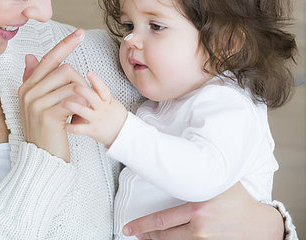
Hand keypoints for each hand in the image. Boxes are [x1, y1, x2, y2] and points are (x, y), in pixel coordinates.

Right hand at [19, 29, 86, 161]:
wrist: (42, 158)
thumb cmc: (44, 130)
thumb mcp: (36, 103)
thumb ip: (34, 79)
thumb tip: (30, 55)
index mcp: (26, 86)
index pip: (49, 58)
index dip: (65, 45)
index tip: (80, 33)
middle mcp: (28, 92)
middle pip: (64, 69)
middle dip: (81, 81)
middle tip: (85, 97)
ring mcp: (36, 103)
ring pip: (71, 84)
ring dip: (83, 95)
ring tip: (82, 109)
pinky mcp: (47, 115)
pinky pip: (73, 99)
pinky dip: (81, 106)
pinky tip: (79, 116)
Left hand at [62, 71, 127, 146]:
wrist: (123, 134)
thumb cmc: (113, 116)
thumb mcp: (110, 102)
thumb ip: (99, 93)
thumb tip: (88, 80)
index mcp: (106, 100)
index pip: (103, 89)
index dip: (96, 80)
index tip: (88, 72)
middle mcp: (102, 108)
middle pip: (92, 97)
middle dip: (81, 91)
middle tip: (71, 86)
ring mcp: (97, 119)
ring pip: (83, 111)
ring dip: (72, 105)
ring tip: (62, 103)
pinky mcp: (93, 130)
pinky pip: (80, 129)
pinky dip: (71, 127)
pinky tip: (64, 124)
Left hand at [122, 182, 284, 238]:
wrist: (262, 226)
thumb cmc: (240, 202)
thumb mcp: (217, 184)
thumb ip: (197, 177)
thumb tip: (175, 159)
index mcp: (197, 208)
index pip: (161, 220)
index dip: (141, 225)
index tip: (128, 227)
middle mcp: (200, 228)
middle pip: (163, 236)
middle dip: (145, 235)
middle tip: (133, 233)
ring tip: (146, 238)